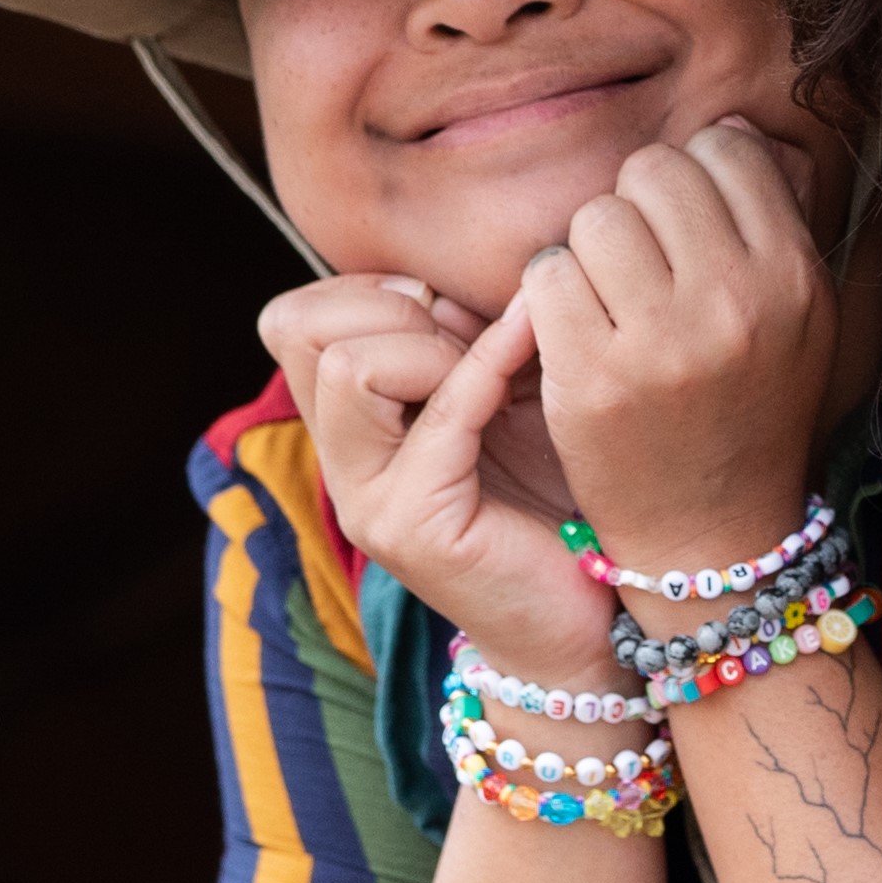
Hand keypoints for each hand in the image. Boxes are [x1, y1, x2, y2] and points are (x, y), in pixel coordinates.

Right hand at [253, 273, 611, 670]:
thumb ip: (463, 339)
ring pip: (347, 363)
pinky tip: (532, 342)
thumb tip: (473, 266)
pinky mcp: (412, 528)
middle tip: (465, 338)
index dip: (367, 291)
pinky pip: (440, 412)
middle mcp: (338, 466)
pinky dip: (490, 361)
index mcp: (345, 432)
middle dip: (392, 308)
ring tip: (494, 369)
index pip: (292, 319)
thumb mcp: (499, 395)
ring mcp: (366, 501)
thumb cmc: (555, 498)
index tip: (446, 311)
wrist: (589, 616)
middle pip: (298, 328)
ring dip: (431, 343)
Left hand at [523, 123, 839, 592]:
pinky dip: (550, 294)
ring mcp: (663, 343)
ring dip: (588, 248)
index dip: (694, 177)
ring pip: (594, 215)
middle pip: (652, 171)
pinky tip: (574, 329)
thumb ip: (774, 222)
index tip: (687, 228)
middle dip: (636, 206)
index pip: (725, 150)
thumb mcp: (801, 318)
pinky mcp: (593, 378)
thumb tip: (724, 128)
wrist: (712, 534)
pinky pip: (546, 273)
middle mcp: (736, 303)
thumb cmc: (748, 408)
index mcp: (794, 277)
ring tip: (607, 296)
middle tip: (639, 264)